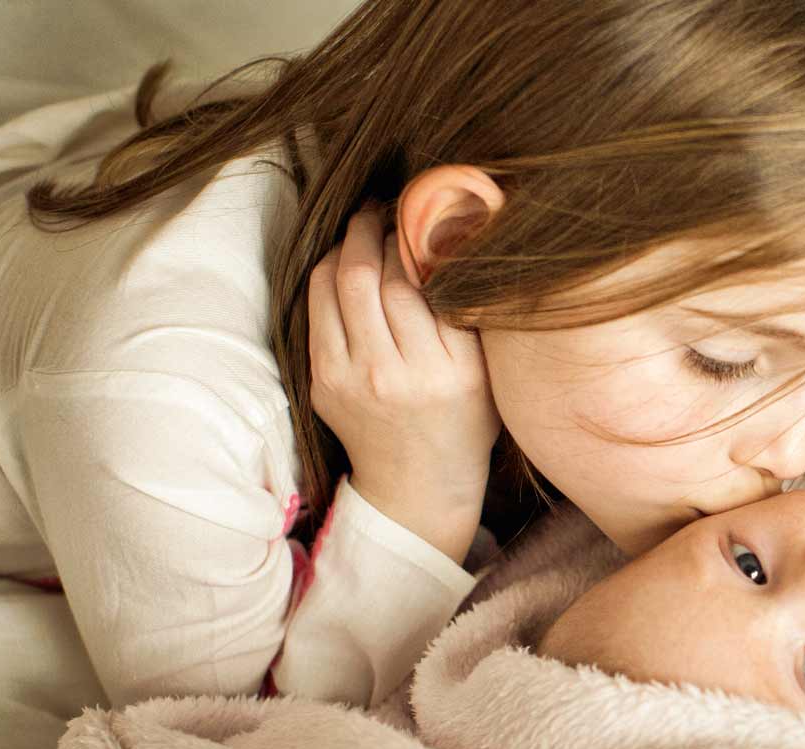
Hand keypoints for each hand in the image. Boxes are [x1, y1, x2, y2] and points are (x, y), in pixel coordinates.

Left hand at [308, 208, 500, 555]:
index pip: (417, 283)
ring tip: (364, 226)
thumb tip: (451, 238)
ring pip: (336, 286)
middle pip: (369, 277)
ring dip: (347, 245)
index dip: (412, 237)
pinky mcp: (323, 383)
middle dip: (373, 229)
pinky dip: (328, 275)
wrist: (419, 485)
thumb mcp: (487, 372)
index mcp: (448, 373)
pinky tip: (346, 262)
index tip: (422, 214)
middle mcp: (395, 376)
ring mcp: (350, 380)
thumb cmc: (465, 421)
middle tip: (386, 207)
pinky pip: (316, 309)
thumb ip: (470, 314)